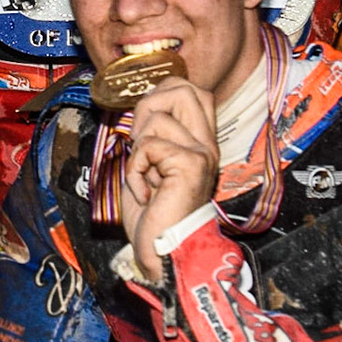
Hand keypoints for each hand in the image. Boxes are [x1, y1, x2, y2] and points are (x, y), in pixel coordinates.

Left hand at [121, 77, 220, 281]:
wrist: (164, 252)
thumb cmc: (154, 216)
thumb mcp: (150, 167)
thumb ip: (152, 136)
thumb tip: (140, 110)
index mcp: (200, 143)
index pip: (194, 91)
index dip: (164, 93)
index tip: (144, 124)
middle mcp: (206, 144)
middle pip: (185, 89)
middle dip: (150, 105)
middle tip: (140, 141)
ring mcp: (201, 153)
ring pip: (158, 117)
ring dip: (138, 148)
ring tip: (145, 177)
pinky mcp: (190, 164)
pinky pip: (148, 146)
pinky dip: (135, 169)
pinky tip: (145, 192)